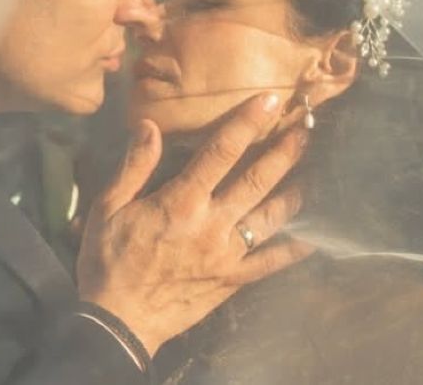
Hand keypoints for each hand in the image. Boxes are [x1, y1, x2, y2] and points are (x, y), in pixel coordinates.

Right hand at [76, 92, 313, 355]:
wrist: (117, 322)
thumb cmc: (107, 261)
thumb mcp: (107, 207)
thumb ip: (134, 166)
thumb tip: (150, 126)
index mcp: (181, 202)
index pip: (221, 152)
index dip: (248, 122)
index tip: (270, 100)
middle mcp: (212, 224)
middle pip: (259, 180)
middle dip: (286, 151)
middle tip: (307, 128)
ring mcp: (228, 255)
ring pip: (273, 217)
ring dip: (296, 191)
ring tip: (316, 170)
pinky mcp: (234, 280)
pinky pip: (272, 261)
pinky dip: (297, 247)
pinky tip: (315, 233)